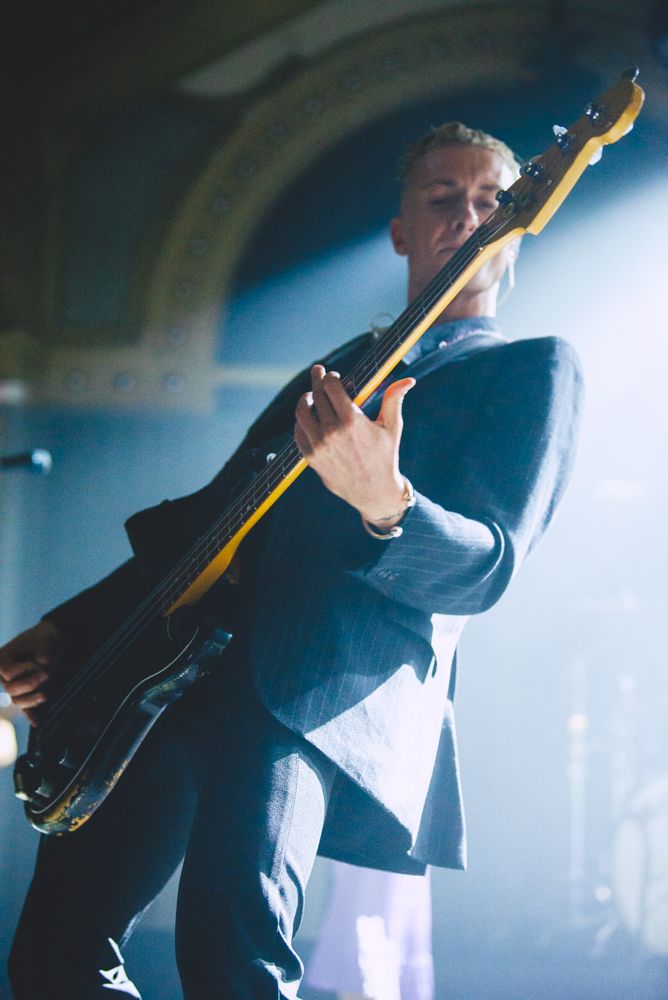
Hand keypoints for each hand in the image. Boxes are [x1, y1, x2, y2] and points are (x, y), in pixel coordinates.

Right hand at [0, 620, 62, 724]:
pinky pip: (26, 707)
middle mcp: (4, 674)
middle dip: (30, 684)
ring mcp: (15, 684)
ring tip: (45, 694)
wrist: (53, 640)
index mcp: (3, 659)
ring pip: (17, 700)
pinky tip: (38, 722)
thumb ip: (42, 652)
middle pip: (11, 689)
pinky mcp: (27, 692)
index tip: (41, 664)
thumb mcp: (43, 640)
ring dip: (32, 699)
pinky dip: (32, 714)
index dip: (26, 671)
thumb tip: (43, 663)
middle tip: (47, 674)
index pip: (9, 673)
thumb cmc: (44, 637)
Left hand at [294, 365, 414, 528]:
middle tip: (318, 373)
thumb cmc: (385, 457)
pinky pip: (298, 432)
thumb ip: (394, 400)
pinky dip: (301, 421)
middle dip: (316, 380)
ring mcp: (319, 445)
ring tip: (310, 396)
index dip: (330, 377)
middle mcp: (332, 431)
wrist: (374, 492)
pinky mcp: (311, 457)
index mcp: (352, 420)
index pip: (331, 386)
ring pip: (302, 412)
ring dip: (305, 400)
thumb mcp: (392, 428)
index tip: (332, 375)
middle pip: (316, 395)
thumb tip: (408, 381)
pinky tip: (308, 417)